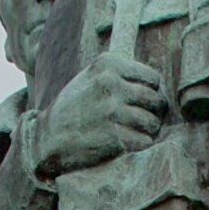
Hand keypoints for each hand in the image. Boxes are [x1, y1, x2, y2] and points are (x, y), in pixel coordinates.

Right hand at [30, 55, 165, 177]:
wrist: (48, 136)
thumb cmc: (75, 107)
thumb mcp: (91, 76)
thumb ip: (122, 74)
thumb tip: (160, 86)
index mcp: (107, 64)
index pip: (152, 79)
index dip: (150, 93)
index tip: (139, 103)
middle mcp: (110, 83)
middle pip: (156, 100)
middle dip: (153, 113)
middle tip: (140, 120)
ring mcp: (111, 109)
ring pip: (153, 123)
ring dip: (148, 132)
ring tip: (133, 132)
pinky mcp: (113, 135)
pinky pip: (145, 141)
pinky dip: (139, 145)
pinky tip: (126, 144)